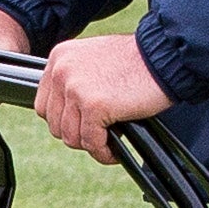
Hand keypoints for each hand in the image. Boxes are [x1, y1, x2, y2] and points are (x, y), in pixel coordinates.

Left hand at [33, 33, 169, 162]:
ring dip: (91, 144)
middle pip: (55, 124)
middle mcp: (61, 71)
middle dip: (78, 134)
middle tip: (100, 135)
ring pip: (70, 137)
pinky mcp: (93, 105)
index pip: (44, 104)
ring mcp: (75, 88)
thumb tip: (66, 112)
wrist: (164, 56)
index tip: (82, 125)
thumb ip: (75, 79)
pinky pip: (91, 142)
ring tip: (108, 142)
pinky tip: (115, 150)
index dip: (64, 121)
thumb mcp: (93, 59)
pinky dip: (103, 152)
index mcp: (59, 58)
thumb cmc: (136, 60)